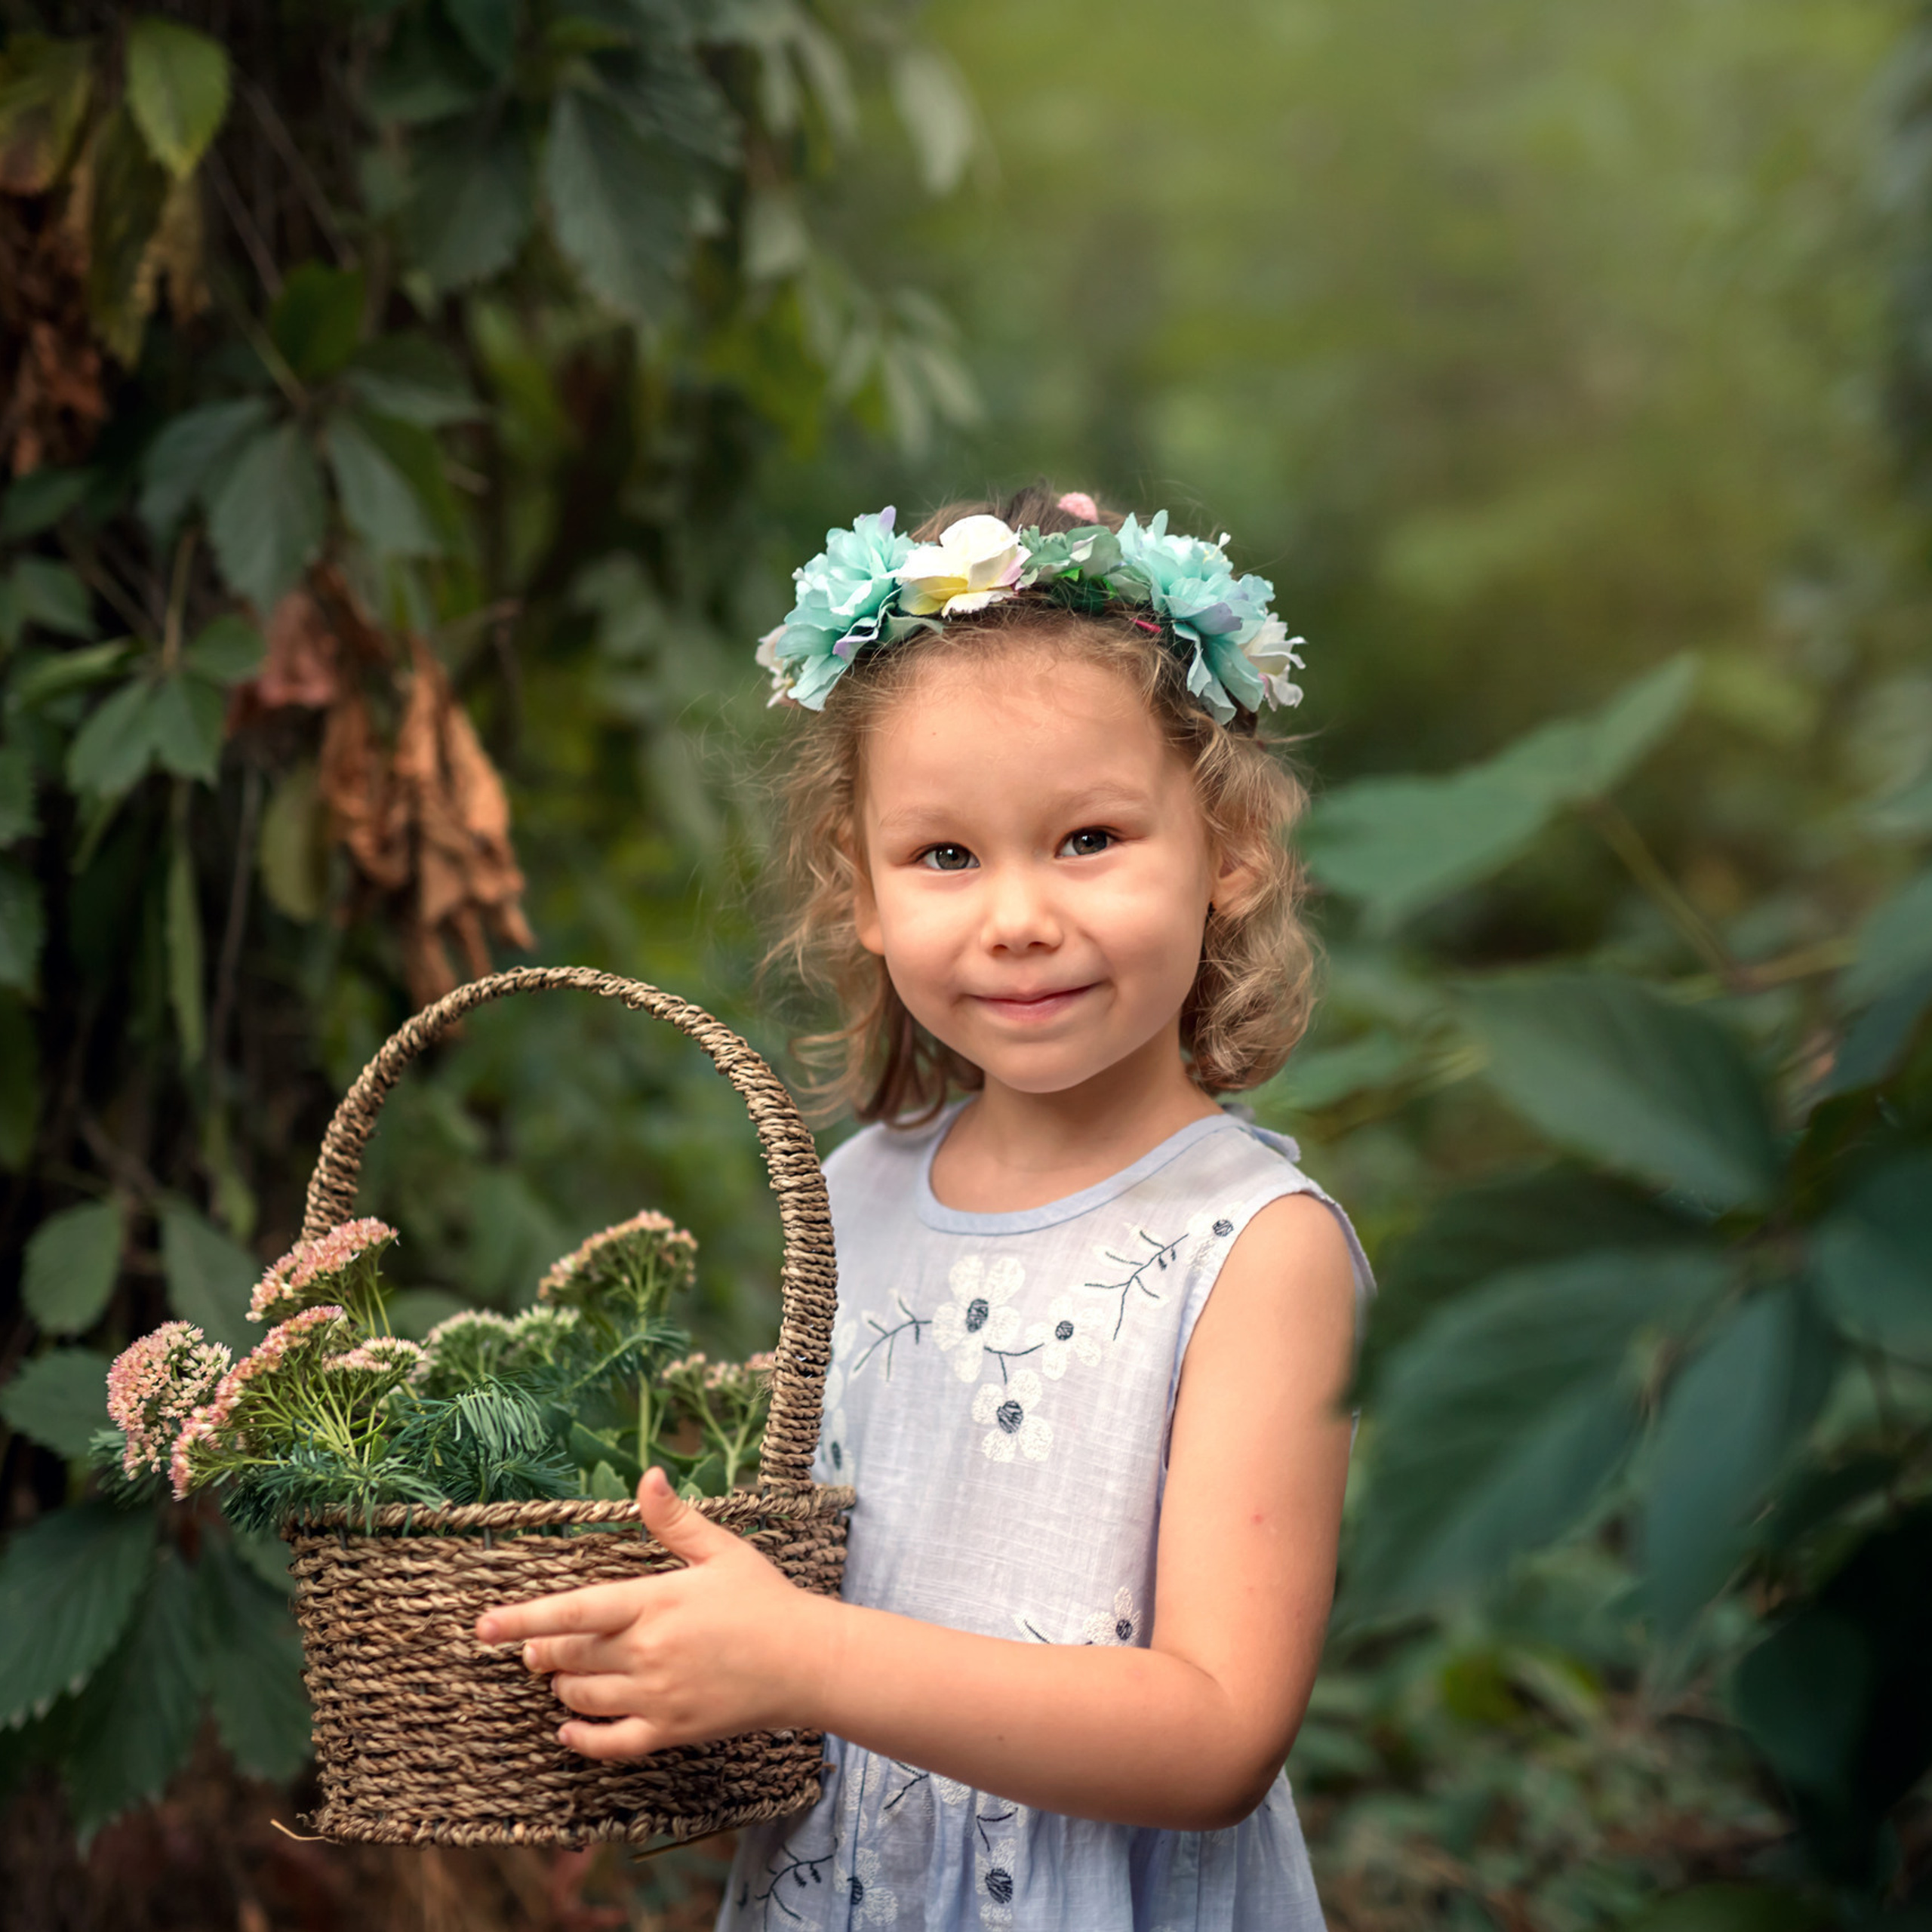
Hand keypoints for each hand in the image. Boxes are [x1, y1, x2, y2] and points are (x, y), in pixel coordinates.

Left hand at [473, 1467, 828, 1758]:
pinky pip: (611, 1743)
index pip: (573, 1611)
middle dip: (543, 1653)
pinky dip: (582, 1740)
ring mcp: (658, 1696)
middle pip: (570, 1658)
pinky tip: (568, 1730)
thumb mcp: (721, 1550)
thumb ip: (675, 1519)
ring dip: (562, 1687)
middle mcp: (648, 1652)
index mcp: (654, 1602)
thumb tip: (648, 1476)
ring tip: (560, 1675)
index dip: (523, 1619)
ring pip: (583, 1699)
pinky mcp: (671, 1731)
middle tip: (533, 1649)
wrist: (807, 1662)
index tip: (483, 1627)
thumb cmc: (764, 1599)